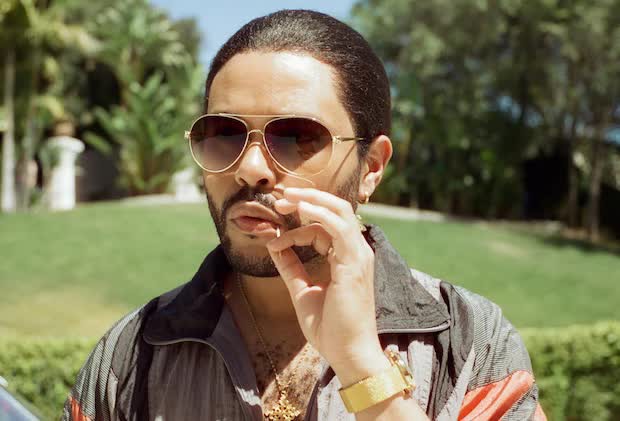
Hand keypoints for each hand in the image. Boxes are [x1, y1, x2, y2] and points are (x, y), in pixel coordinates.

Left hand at [266, 187, 386, 384]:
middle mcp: (356, 252)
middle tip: (281, 196)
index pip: (324, 228)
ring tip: (286, 197)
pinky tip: (301, 209)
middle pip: (336, 210)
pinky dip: (319, 214)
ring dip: (311, 200)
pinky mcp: (355, 263)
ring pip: (340, 211)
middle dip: (308, 199)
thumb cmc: (331, 328)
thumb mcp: (303, 291)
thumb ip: (291, 267)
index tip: (274, 236)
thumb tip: (274, 245)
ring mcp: (358, 255)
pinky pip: (339, 227)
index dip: (298, 226)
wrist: (348, 353)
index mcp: (347, 257)